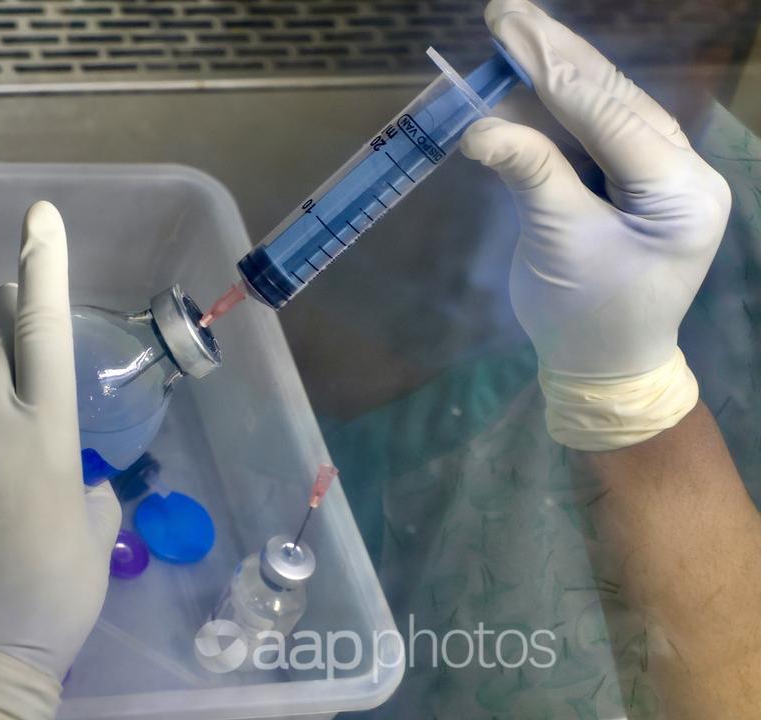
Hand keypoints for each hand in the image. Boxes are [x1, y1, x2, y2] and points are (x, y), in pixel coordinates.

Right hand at [460, 0, 729, 449]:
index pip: (613, 116)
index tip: (512, 32)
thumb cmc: (589, 316)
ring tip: (510, 29)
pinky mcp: (622, 180)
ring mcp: (651, 173)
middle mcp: (676, 169)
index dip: (557, 72)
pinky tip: (518, 76)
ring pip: (598, 108)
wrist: (602, 366)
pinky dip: (546, 109)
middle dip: (556, 55)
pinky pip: (585, 134)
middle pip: (610, 98)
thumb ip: (531, 176)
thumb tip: (480, 128)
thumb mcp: (560, 245)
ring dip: (550, 72)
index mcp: (680, 189)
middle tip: (507, 12)